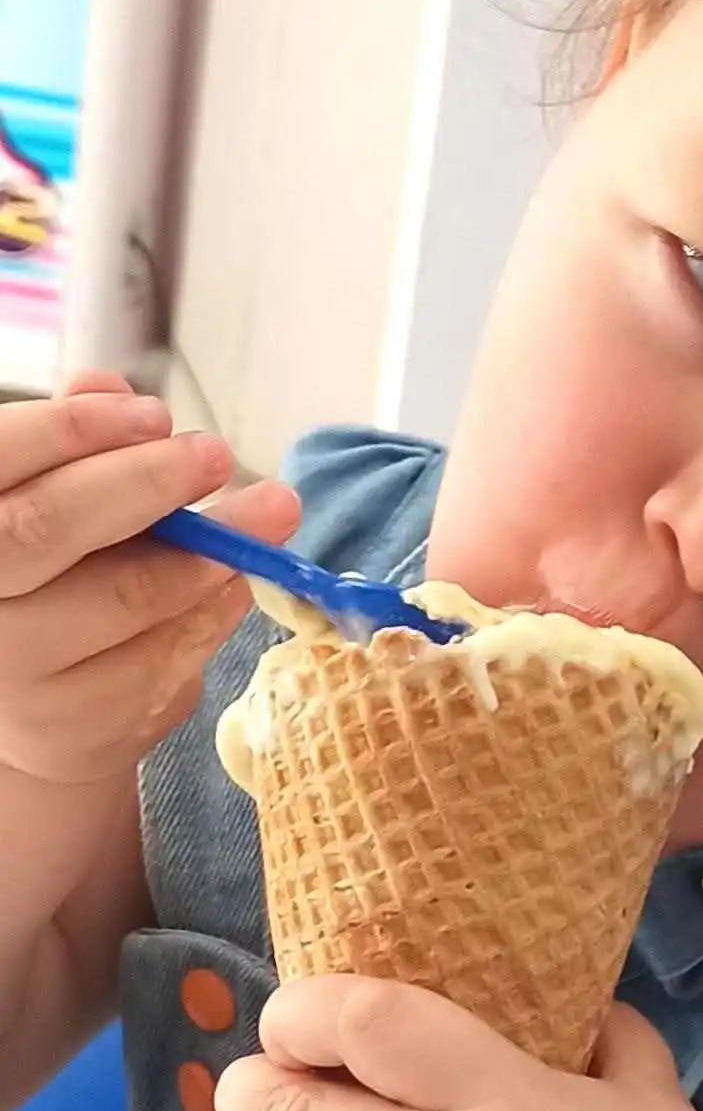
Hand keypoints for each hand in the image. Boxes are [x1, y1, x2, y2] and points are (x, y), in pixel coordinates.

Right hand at [0, 370, 298, 784]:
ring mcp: (12, 670)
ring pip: (125, 597)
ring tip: (269, 513)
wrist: (32, 715)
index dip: (68, 431)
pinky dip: (212, 609)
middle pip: (46, 527)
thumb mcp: (47, 505)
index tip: (151, 413)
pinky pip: (165, 655)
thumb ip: (70, 447)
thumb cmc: (45, 582)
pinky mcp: (76, 724)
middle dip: (145, 482)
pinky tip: (231, 583)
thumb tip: (105, 386)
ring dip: (207, 550)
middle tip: (218, 454)